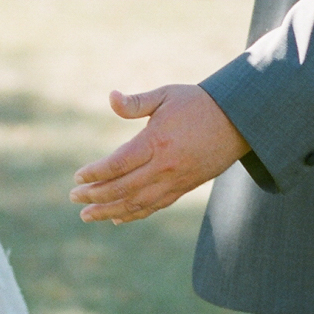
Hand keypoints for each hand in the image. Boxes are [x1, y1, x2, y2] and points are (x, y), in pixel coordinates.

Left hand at [71, 84, 247, 223]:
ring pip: (137, 203)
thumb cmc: (198, 103)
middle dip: (96, 196)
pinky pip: (155, 206)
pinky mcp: (185, 187)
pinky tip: (118, 218)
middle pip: (123, 188)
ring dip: (110, 211)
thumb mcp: (165, 95)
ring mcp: (176, 181)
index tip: (77, 178)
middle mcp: (165, 166)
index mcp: (156, 142)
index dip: (95, 173)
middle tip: (74, 199)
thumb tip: (111, 97)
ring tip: (88, 216)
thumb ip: (135, 102)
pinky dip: (135, 215)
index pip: (117, 164)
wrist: (238, 121)